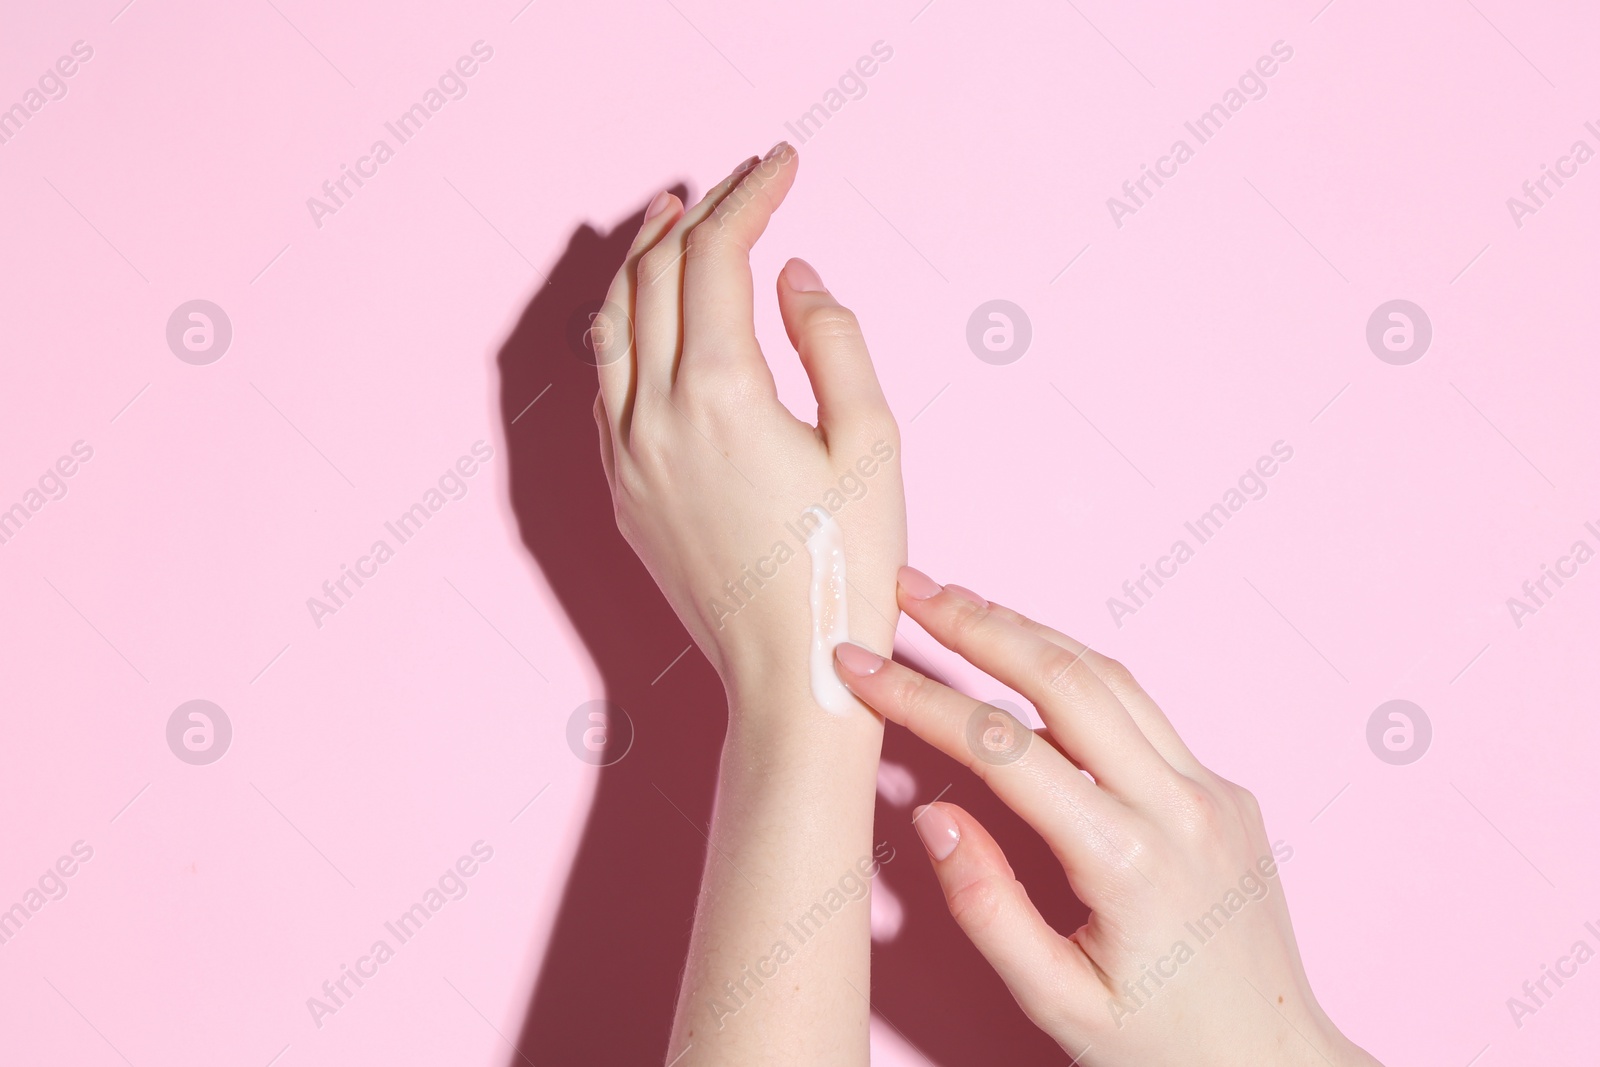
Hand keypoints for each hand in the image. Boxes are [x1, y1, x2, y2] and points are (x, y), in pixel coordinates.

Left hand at [591, 144, 904, 709]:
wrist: (790, 672)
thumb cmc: (846, 567)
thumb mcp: (873, 445)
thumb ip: (834, 341)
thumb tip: (793, 273)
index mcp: (721, 394)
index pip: (715, 256)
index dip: (750, 195)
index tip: (786, 164)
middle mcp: (655, 415)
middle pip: (654, 273)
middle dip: (700, 212)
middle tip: (743, 182)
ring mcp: (627, 454)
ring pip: (611, 321)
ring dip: (643, 258)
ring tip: (674, 217)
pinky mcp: (622, 489)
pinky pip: (604, 381)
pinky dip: (623, 324)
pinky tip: (650, 314)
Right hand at [831, 568, 1383, 1065]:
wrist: (1274, 1063)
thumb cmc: (1160, 1047)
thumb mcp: (1057, 1002)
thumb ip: (987, 907)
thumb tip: (934, 815)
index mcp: (1128, 861)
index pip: (1002, 750)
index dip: (919, 699)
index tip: (856, 666)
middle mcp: (1180, 805)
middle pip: (1065, 678)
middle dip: (977, 623)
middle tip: (908, 587)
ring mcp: (1212, 789)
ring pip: (1110, 676)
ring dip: (1028, 631)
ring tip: (957, 603)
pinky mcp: (1224, 790)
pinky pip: (1141, 712)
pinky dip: (1074, 673)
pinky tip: (1025, 664)